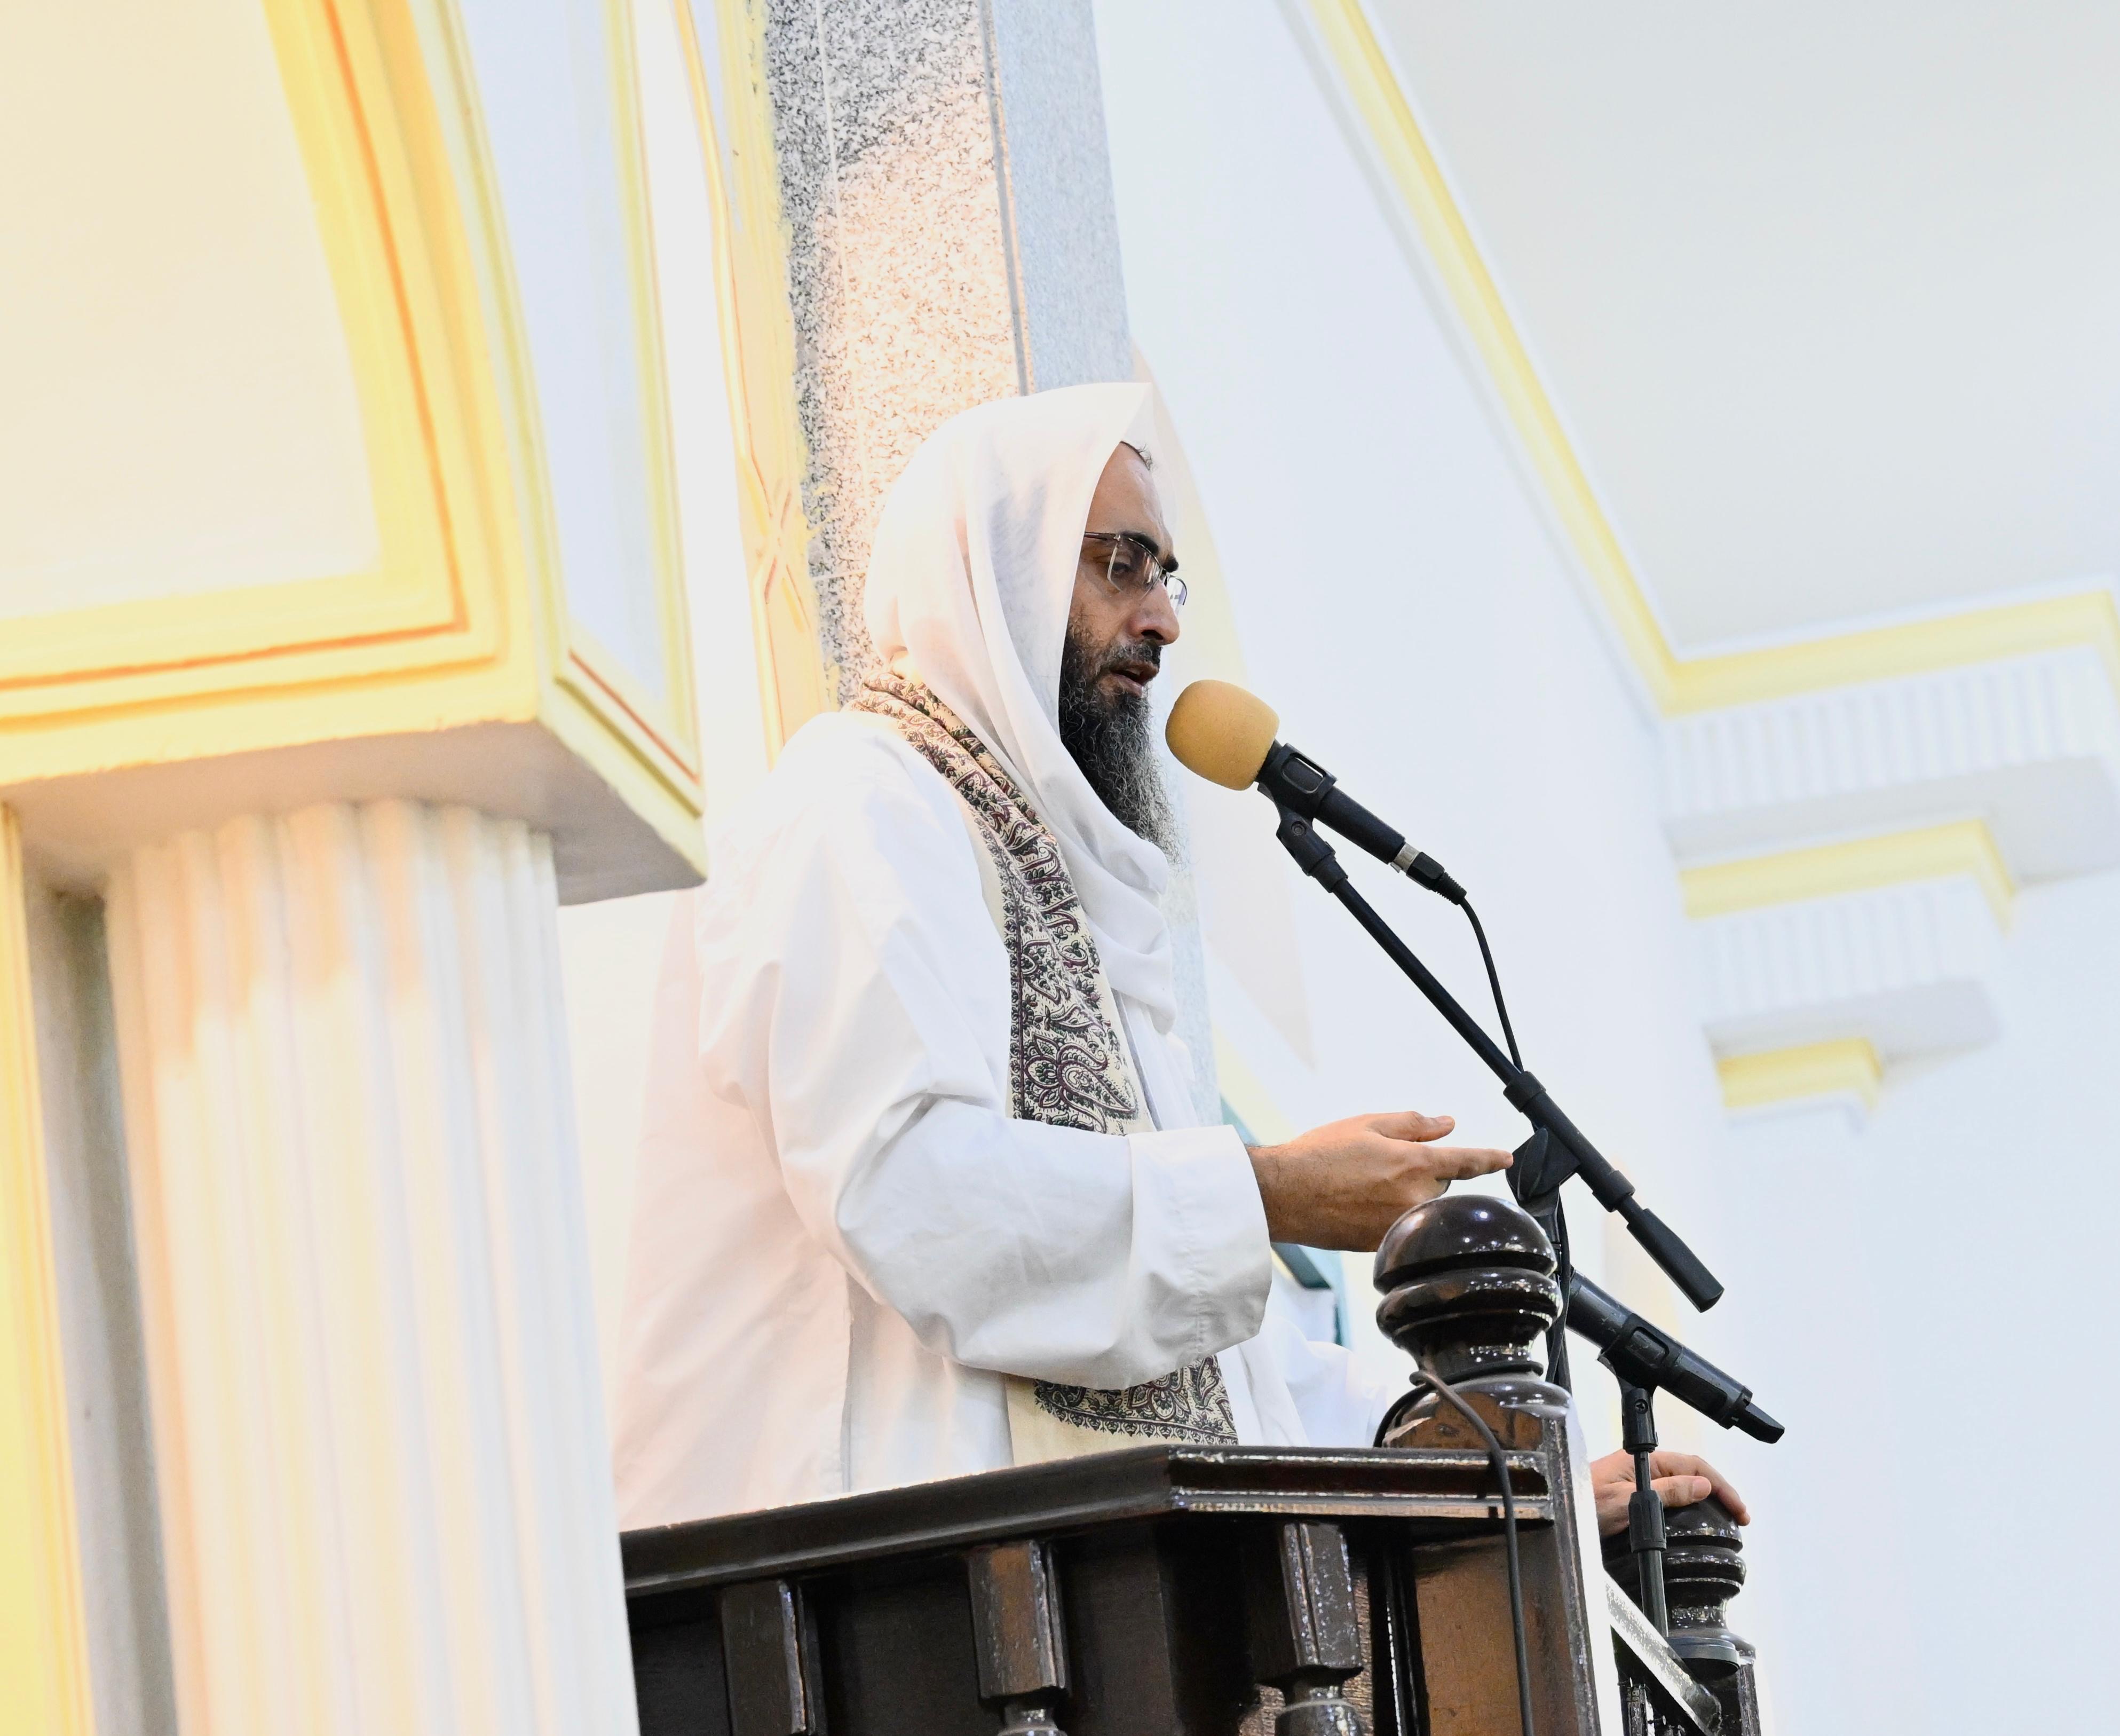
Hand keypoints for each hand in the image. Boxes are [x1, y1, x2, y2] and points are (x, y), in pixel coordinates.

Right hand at [1247, 1112, 1510, 1250]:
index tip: (1506, 1158)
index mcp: (1415, 1164)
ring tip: (1362, 1184)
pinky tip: (1357, 1203)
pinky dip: (1388, 1213)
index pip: (1467, 1161)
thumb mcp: (1367, 1125)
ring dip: (1404, 1195)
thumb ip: (1413, 1124)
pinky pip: (1400, 1225)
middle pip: (1439, 1185)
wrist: (1284, 1195)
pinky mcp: (1383, 1244)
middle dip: (1421, 1173)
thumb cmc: (1320, 1154)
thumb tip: (1448, 1124)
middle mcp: (1414, 1198)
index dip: (1489, 1158)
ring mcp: (1400, 1225)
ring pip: (1420, 1207)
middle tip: (1380, 1164)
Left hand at [1590, 1450, 1749, 1536]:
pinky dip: (1687, 1505)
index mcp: (1643, 1461)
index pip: (1694, 1465)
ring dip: (1705, 1499)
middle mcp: (1642, 1468)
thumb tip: (1703, 1485)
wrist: (1553, 1510)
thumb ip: (1665, 1492)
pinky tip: (1694, 1520)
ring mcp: (1637, 1482)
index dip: (1722, 1485)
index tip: (1740, 1509)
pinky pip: (1667, 1496)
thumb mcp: (1626, 1500)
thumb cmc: (1579, 1501)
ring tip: (1724, 1519)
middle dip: (1720, 1491)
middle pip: (1691, 1473)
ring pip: (1681, 1485)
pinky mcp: (1630, 1497)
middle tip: (1740, 1517)